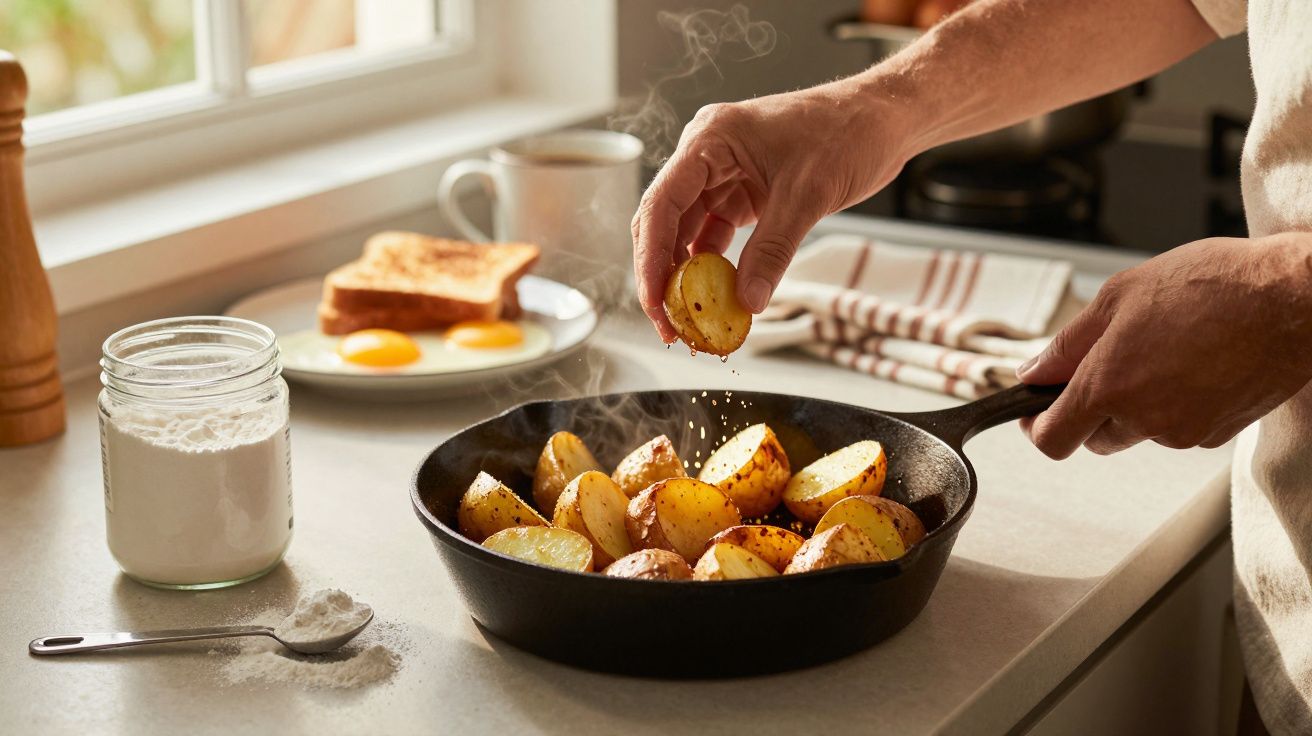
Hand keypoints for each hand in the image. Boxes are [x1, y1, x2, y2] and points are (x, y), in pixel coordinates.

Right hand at [631, 77, 916, 341]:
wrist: (884, 119)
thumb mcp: (808, 195)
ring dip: (685, 275)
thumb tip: (747, 301)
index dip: (650, 257)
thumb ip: (773, 250)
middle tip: (668, 323)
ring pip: (686, 233)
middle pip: (664, 221)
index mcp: (710, 139)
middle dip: (661, 274)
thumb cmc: (848, 132)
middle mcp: (707, 154)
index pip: (661, 203)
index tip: (654, 301)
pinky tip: (717, 297)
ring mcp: (722, 174)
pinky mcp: (741, 192)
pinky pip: (715, 235)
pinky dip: (714, 267)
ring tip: (688, 318)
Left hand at [1017, 235, 1311, 457]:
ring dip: (1136, 404)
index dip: (1037, 425)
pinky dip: (1175, 404)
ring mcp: (1184, 432)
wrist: (1297, 299)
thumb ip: (1068, 344)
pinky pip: (1177, 427)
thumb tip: (1032, 373)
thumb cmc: (1213, 286)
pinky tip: (1196, 362)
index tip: (1036, 409)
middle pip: (1094, 438)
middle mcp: (1144, 419)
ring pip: (1138, 431)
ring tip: (1164, 350)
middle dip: (1091, 408)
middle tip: (1112, 360)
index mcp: (1109, 386)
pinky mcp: (1217, 434)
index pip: (1051, 439)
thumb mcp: (1120, 296)